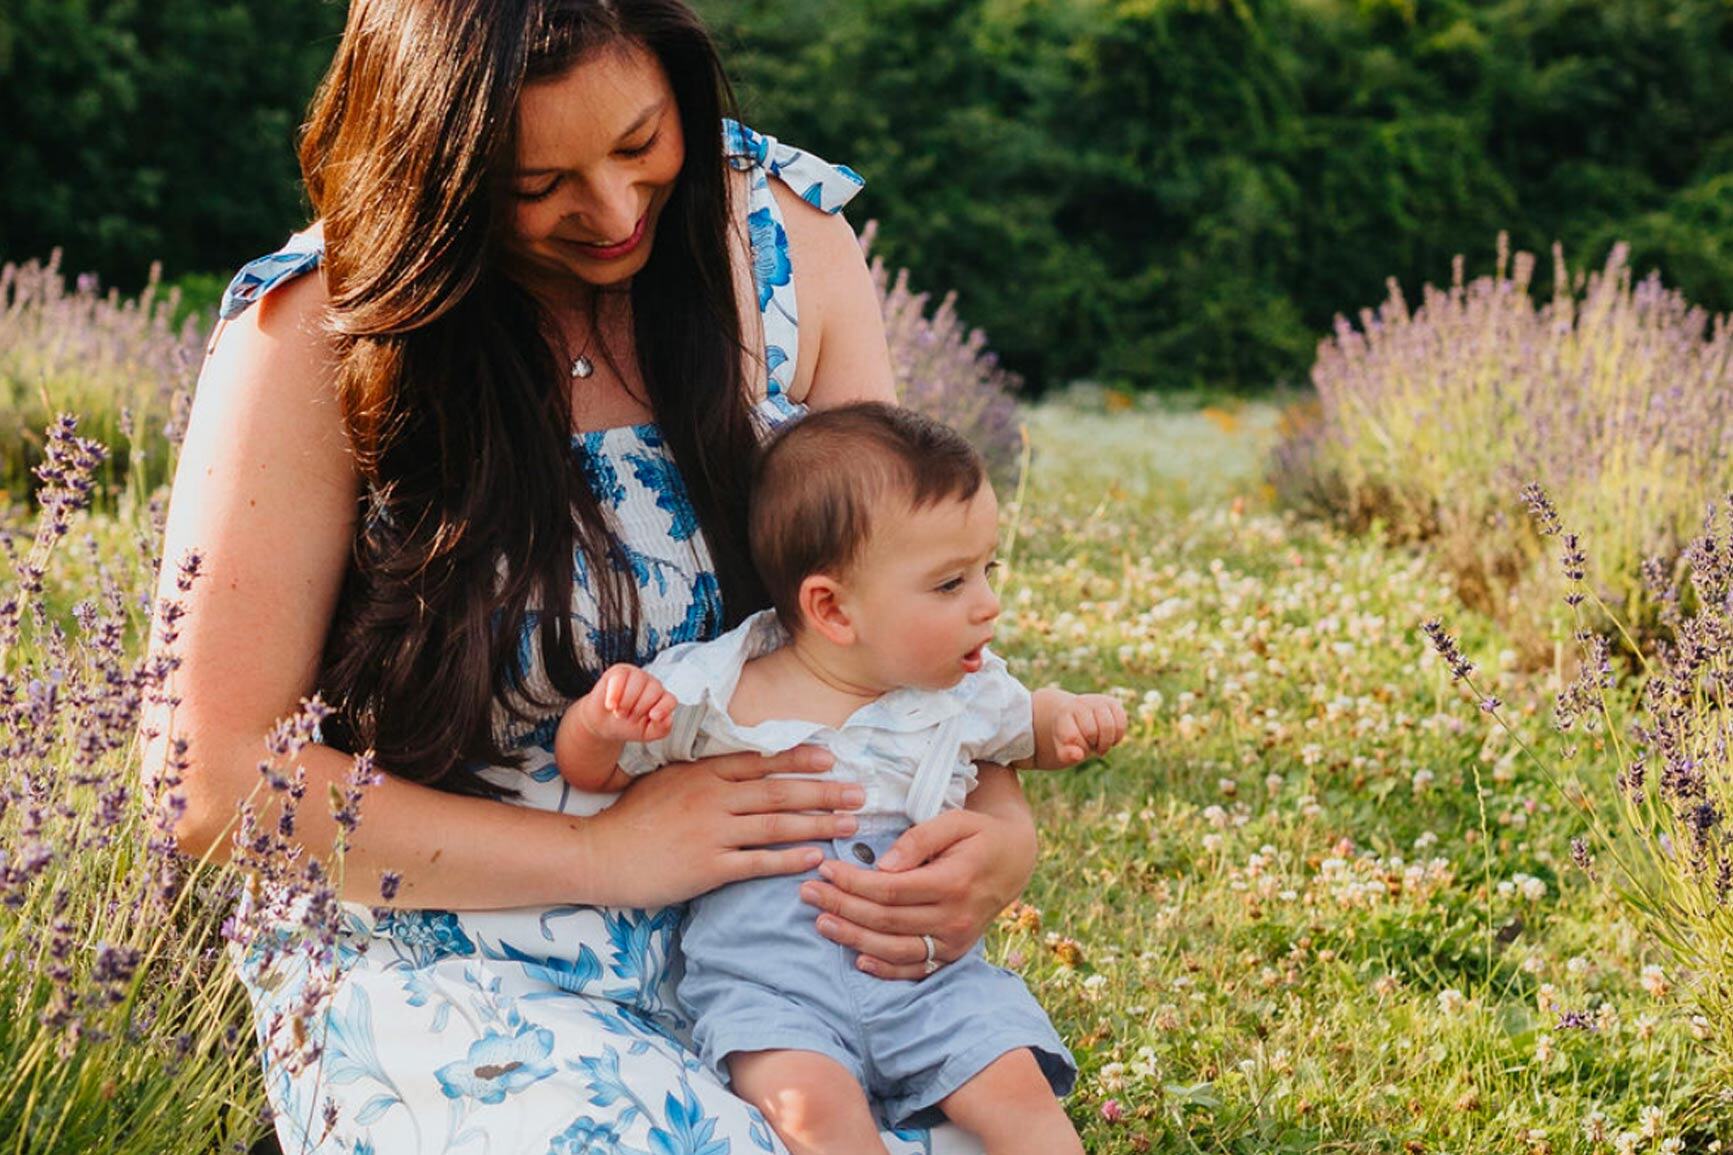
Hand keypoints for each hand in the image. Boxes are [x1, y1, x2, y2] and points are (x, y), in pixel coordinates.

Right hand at [577, 664, 675, 743]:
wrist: (604, 723)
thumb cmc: (628, 725)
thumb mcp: (646, 733)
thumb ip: (661, 729)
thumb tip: (668, 719)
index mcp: (662, 700)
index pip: (670, 700)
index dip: (663, 708)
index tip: (653, 717)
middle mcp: (653, 685)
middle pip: (654, 691)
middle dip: (638, 709)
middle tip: (627, 718)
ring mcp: (637, 676)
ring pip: (638, 682)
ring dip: (626, 702)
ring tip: (619, 712)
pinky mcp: (620, 671)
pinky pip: (620, 677)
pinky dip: (614, 694)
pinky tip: (611, 705)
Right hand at [581, 746, 865, 907]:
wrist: (600, 854)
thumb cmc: (632, 818)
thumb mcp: (667, 781)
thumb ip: (704, 775)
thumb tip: (739, 769)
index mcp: (703, 773)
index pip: (760, 763)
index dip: (798, 760)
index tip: (830, 758)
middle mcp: (712, 798)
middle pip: (779, 792)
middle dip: (824, 792)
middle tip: (860, 793)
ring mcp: (711, 833)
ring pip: (776, 824)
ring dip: (818, 823)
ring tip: (850, 823)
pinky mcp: (707, 867)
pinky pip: (757, 862)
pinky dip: (789, 858)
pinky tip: (816, 857)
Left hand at [797, 795, 1037, 980]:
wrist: (1015, 861)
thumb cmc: (978, 835)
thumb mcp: (954, 821)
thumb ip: (919, 839)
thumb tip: (884, 864)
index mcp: (954, 882)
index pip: (891, 889)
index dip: (853, 883)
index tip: (824, 869)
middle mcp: (955, 918)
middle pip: (886, 920)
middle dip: (842, 907)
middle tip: (808, 893)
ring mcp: (954, 941)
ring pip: (895, 949)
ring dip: (854, 938)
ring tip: (821, 923)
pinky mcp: (953, 954)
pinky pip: (916, 969)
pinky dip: (886, 968)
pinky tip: (858, 958)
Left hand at [1051, 693, 1127, 764]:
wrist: (1079, 718)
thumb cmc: (1070, 736)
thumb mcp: (1062, 748)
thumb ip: (1066, 755)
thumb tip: (1078, 755)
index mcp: (1064, 713)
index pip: (1072, 737)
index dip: (1077, 750)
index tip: (1076, 749)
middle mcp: (1080, 703)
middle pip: (1091, 732)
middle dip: (1092, 746)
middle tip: (1089, 745)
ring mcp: (1097, 701)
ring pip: (1108, 727)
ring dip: (1106, 743)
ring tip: (1099, 744)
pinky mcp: (1113, 703)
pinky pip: (1121, 724)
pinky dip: (1117, 737)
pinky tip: (1110, 739)